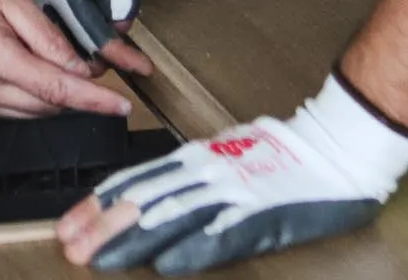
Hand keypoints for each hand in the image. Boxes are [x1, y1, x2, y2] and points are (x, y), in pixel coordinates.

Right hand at [0, 0, 142, 119]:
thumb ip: (46, 35)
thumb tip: (79, 68)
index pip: (55, 89)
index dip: (94, 99)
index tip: (121, 104)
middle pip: (47, 105)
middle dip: (77, 89)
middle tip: (94, 62)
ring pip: (31, 111)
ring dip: (52, 92)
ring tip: (50, 55)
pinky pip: (10, 109)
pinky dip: (28, 93)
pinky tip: (25, 65)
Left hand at [58, 71, 407, 272]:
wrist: (337, 145)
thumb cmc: (286, 153)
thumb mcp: (229, 157)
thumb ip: (192, 179)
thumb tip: (150, 199)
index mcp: (200, 159)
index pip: (138, 181)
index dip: (100, 203)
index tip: (72, 221)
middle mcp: (208, 172)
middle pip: (144, 200)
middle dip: (102, 225)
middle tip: (69, 245)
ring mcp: (233, 194)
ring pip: (170, 217)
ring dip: (129, 240)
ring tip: (98, 256)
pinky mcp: (261, 216)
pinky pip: (219, 235)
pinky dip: (190, 250)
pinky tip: (165, 263)